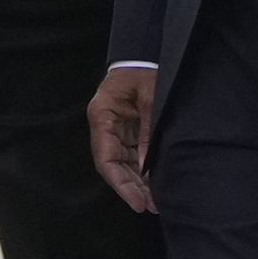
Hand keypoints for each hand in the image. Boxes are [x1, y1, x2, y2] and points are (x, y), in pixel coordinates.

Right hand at [88, 66, 157, 213]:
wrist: (147, 51)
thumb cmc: (147, 69)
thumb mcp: (152, 98)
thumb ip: (150, 131)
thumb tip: (149, 167)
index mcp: (103, 115)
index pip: (106, 159)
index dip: (121, 184)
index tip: (137, 202)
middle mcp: (105, 125)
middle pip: (113, 165)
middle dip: (131, 187)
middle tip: (150, 207)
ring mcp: (116, 128)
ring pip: (123, 163)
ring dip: (137, 182)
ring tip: (154, 201)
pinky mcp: (129, 128)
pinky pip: (133, 154)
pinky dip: (143, 170)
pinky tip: (154, 183)